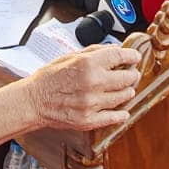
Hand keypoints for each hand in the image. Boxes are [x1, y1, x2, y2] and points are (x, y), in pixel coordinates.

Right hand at [26, 45, 140, 130]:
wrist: (34, 101)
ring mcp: (92, 103)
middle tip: (131, 74)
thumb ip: (95, 51)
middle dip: (132, 74)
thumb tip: (115, 48)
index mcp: (88, 64)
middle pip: (127, 78)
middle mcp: (93, 83)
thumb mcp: (70, 56)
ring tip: (125, 89)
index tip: (135, 57)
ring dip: (128, 91)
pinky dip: (122, 113)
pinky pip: (114, 117)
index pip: (120, 56)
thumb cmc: (49, 77)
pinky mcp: (89, 120)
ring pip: (124, 97)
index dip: (131, 56)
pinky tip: (123, 110)